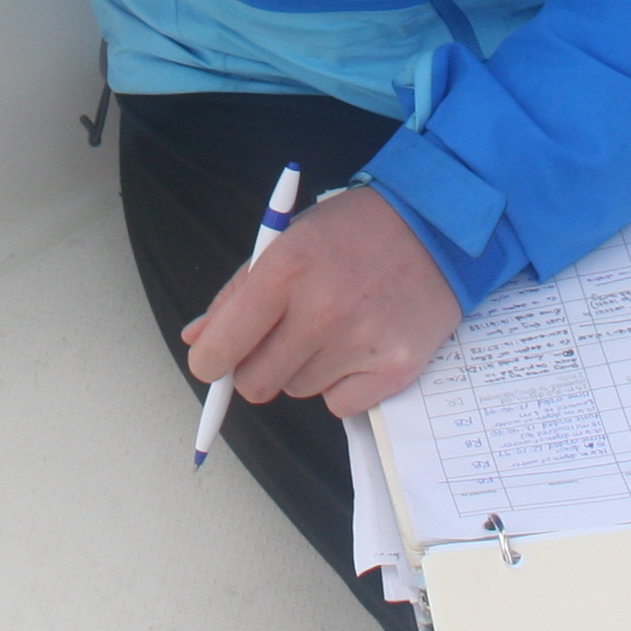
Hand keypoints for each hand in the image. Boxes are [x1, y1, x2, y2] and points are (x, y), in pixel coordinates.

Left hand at [181, 186, 460, 417]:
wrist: (434, 225)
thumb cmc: (352, 231)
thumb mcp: (285, 242)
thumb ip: (237, 294)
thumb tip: (196, 339)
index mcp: (285, 272)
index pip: (222, 347)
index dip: (209, 362)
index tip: (213, 362)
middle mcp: (321, 312)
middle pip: (256, 384)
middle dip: (255, 369)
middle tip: (277, 341)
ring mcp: (360, 343)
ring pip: (298, 391)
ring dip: (303, 369)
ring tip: (332, 327)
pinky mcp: (395, 369)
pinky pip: (339, 405)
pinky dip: (341, 384)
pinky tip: (358, 346)